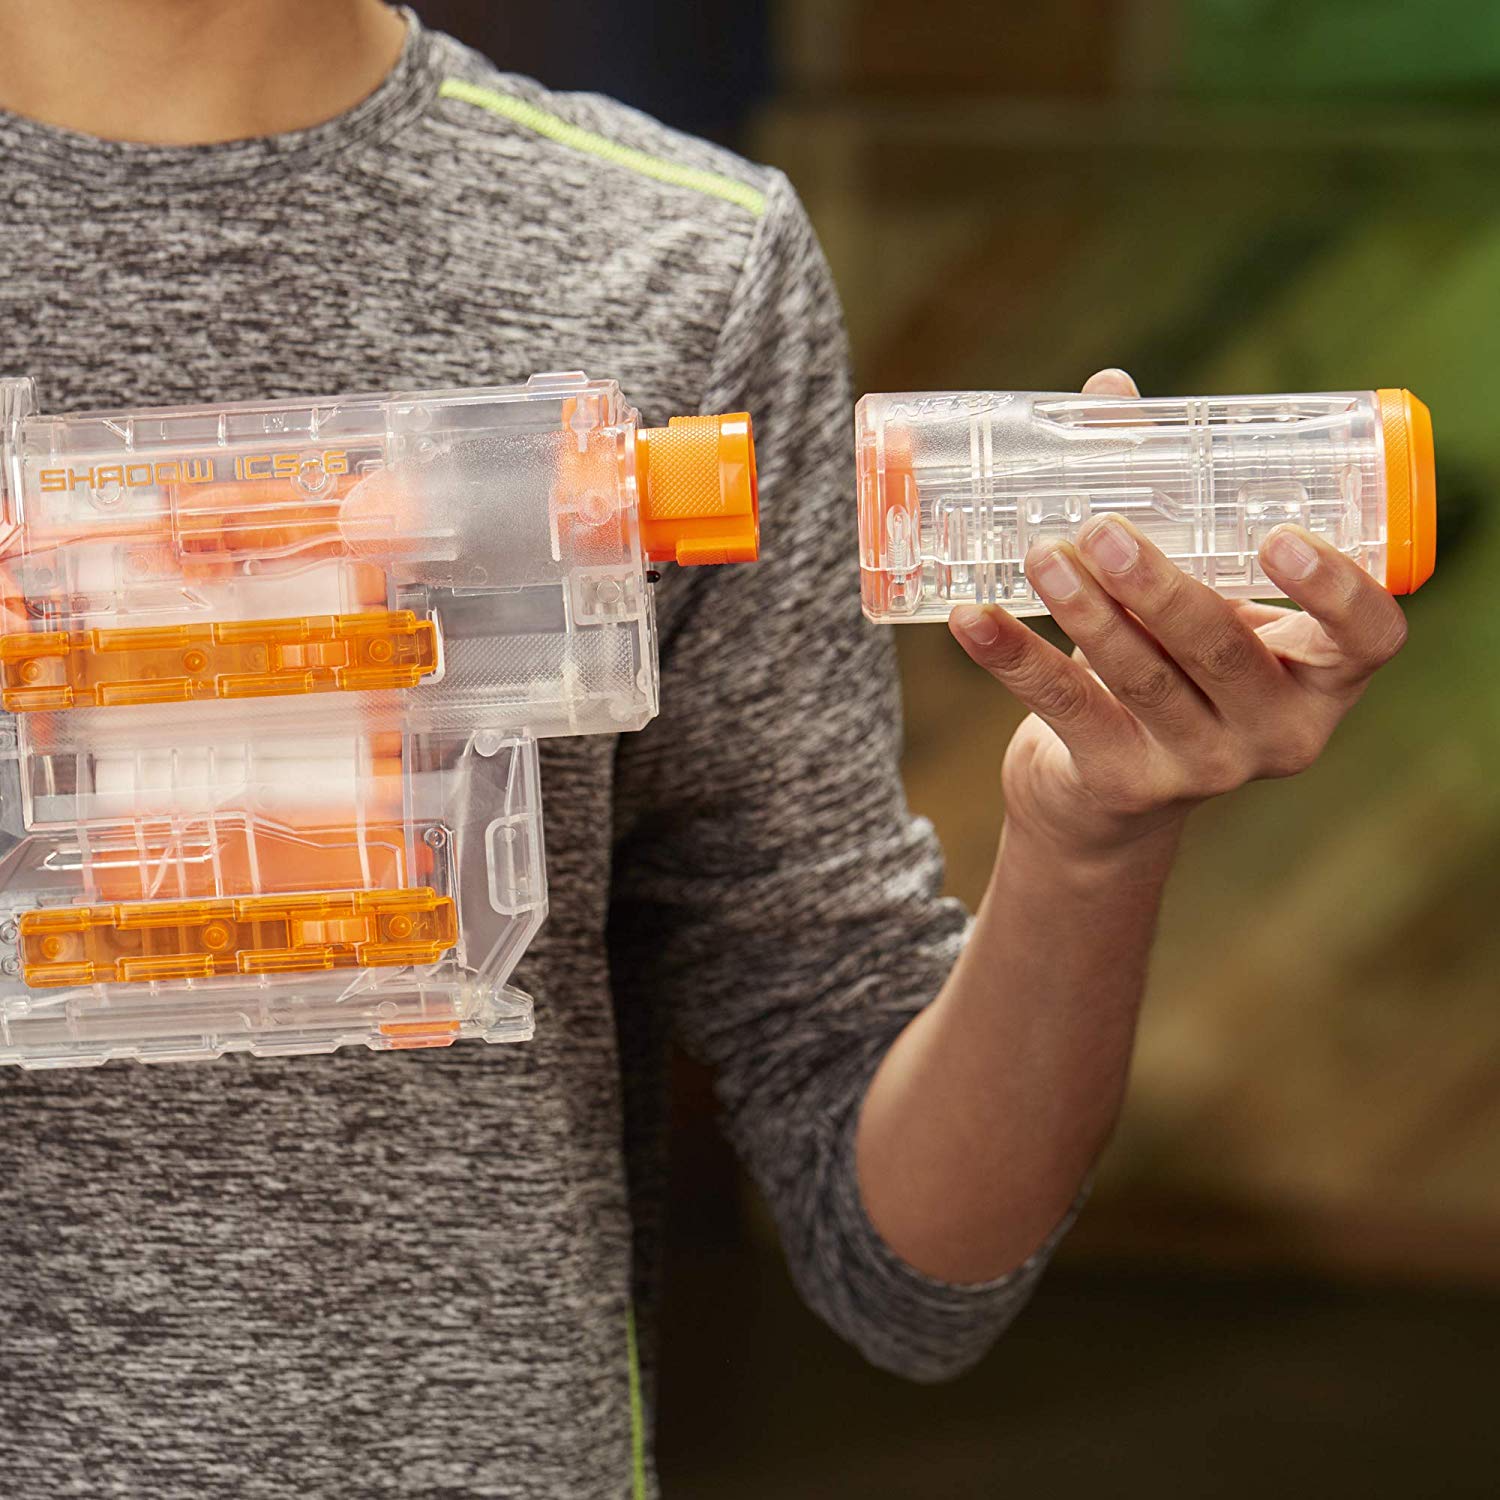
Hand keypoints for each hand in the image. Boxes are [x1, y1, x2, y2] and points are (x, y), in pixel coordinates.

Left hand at [950, 369, 1410, 860]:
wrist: (1107, 798)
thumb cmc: (1168, 666)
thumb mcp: (1189, 595)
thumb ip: (1167, 499)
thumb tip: (1110, 390)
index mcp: (1320, 676)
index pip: (1369, 638)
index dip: (1339, 593)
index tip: (1281, 538)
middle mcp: (1276, 730)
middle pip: (1224, 651)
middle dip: (1161, 586)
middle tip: (1103, 526)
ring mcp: (1202, 765)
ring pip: (1142, 679)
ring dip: (1084, 611)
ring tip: (1040, 553)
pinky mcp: (1123, 782)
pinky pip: (1063, 709)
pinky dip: (1012, 657)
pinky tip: (971, 616)